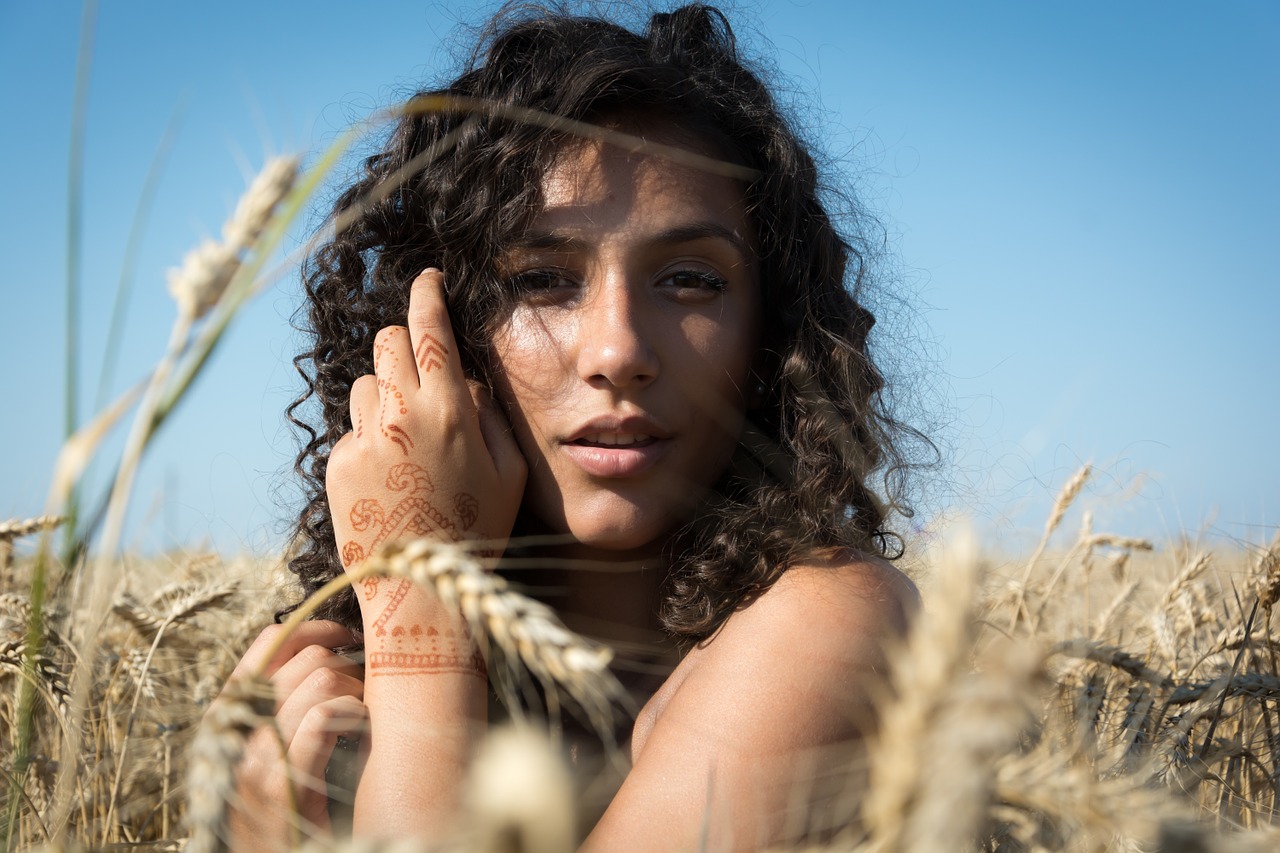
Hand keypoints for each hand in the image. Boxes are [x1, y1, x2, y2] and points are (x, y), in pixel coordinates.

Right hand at [222, 620, 365, 851]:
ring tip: (363, 717)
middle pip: (305, 657)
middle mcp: (233, 729)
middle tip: (365, 693)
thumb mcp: (271, 748)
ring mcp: (254, 758)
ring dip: (356, 691)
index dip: (315, 628)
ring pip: (319, 680)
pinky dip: (353, 714)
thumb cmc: (282, 807)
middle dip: (348, 666)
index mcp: (228, 714)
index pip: (268, 641)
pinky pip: (323, 717)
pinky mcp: (280, 785)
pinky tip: (363, 731)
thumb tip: (325, 652)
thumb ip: (283, 704)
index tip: (348, 637)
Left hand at [325, 267, 524, 662]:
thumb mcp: (507, 472)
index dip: (426, 294)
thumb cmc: (477, 532)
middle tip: (423, 370)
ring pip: (365, 384)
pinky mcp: (337, 464)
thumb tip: (464, 379)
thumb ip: (488, 413)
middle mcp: (398, 415)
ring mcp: (362, 439)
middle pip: (387, 342)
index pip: (429, 328)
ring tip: (410, 442)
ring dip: (385, 394)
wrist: (421, 594)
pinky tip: (392, 478)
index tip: (426, 278)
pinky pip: (353, 430)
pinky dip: (371, 440)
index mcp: (447, 410)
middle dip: (405, 344)